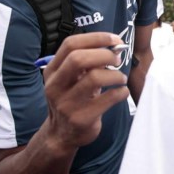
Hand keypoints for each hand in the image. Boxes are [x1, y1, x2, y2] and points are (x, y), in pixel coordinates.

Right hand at [42, 32, 128, 149]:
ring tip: (121, 79)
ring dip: (115, 75)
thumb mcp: (71, 79)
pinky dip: (121, 92)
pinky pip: (108, 99)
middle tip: (117, 60)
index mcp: (52, 71)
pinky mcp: (81, 119)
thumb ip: (87, 62)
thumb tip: (114, 46)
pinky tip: (122, 92)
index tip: (114, 40)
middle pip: (79, 59)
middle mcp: (55, 86)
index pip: (70, 44)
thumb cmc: (72, 99)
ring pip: (95, 78)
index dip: (96, 38)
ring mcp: (66, 104)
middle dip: (105, 55)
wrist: (61, 135)